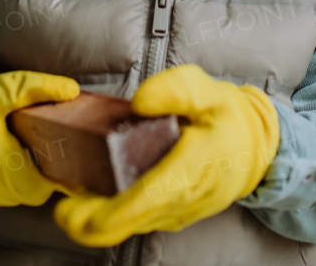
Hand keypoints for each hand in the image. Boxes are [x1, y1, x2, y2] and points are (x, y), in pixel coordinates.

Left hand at [54, 64, 279, 246]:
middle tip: (61, 198)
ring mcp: (174, 213)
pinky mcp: (169, 215)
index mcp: (190, 170)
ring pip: (125, 226)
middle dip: (83, 219)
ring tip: (72, 187)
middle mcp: (180, 200)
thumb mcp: (208, 90)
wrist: (254, 148)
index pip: (140, 204)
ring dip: (93, 214)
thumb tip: (139, 102)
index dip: (100, 215)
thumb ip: (175, 89)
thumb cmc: (228, 119)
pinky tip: (93, 187)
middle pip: (122, 225)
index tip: (70, 209)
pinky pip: (134, 219)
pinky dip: (109, 210)